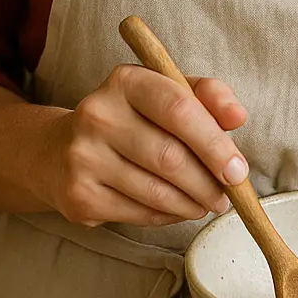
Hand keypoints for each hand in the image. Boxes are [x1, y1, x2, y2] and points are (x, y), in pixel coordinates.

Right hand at [36, 66, 248, 227]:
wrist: (59, 151)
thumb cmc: (131, 119)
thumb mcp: (167, 93)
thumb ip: (207, 97)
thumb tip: (238, 116)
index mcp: (125, 81)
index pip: (178, 109)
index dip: (214, 143)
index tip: (238, 170)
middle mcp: (98, 114)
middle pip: (170, 157)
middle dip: (208, 183)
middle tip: (226, 195)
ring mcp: (83, 157)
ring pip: (157, 192)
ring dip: (192, 204)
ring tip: (205, 202)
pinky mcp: (79, 195)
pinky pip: (140, 214)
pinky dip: (167, 216)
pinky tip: (175, 208)